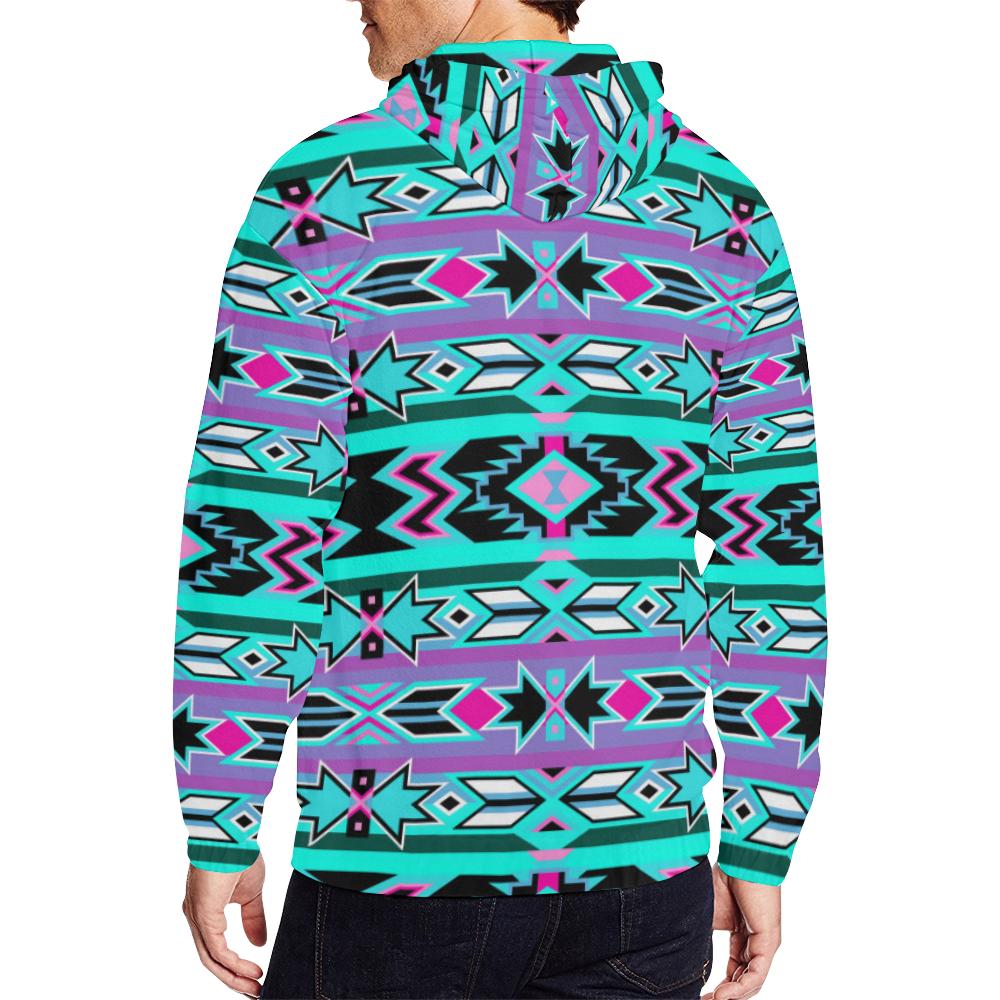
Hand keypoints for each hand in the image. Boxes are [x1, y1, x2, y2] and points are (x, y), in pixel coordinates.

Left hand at [182, 855, 267, 996]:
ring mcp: (197, 918)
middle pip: (212, 959)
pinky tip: (251, 970)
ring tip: (256, 986)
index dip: (234, 966)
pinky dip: (234, 965)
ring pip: (212, 959)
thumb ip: (253, 918)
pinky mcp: (203, 916)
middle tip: (255, 991)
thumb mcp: (251, 892)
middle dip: (234, 978)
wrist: (234, 834)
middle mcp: (196, 917)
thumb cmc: (240, 854)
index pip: (215, 947)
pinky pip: (216, 951)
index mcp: (205, 910)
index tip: (255, 977)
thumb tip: (259, 944)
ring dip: (234, 977)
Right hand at [702, 864, 780, 998]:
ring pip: (750, 983)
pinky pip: (756, 975)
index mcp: (742, 937)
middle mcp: (755, 945)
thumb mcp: (706, 916)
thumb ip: (701, 938)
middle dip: (723, 996)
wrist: (741, 859)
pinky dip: (740, 988)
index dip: (718, 987)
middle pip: (742, 981)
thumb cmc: (723, 878)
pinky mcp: (769, 943)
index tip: (698, 994)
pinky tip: (723, 996)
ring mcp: (764, 945)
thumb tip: (683, 958)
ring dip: (731, 996)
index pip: (733, 971)